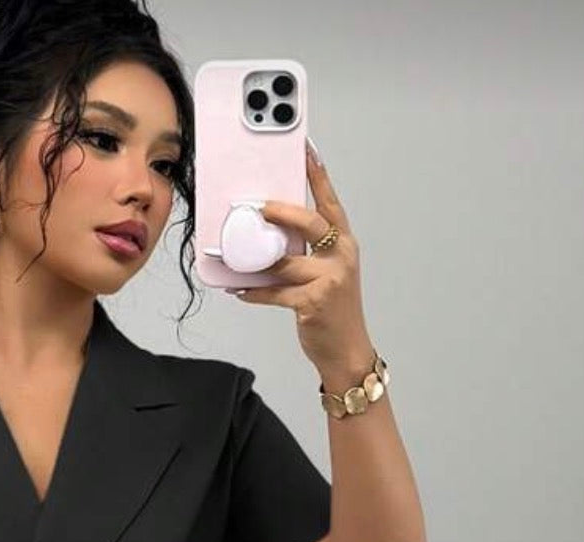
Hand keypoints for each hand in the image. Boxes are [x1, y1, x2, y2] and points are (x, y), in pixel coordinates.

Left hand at [228, 139, 373, 376]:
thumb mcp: (328, 274)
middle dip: (282, 212)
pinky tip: (240, 289)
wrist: (347, 350)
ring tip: (236, 255)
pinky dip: (254, 291)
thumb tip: (270, 238)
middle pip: (310, 223)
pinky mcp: (312, 303)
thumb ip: (307, 253)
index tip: (306, 150)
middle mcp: (340, 257)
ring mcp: (329, 280)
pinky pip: (275, 292)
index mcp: (344, 244)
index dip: (318, 176)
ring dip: (257, 259)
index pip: (330, 202)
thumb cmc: (333, 311)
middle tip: (259, 207)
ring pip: (286, 261)